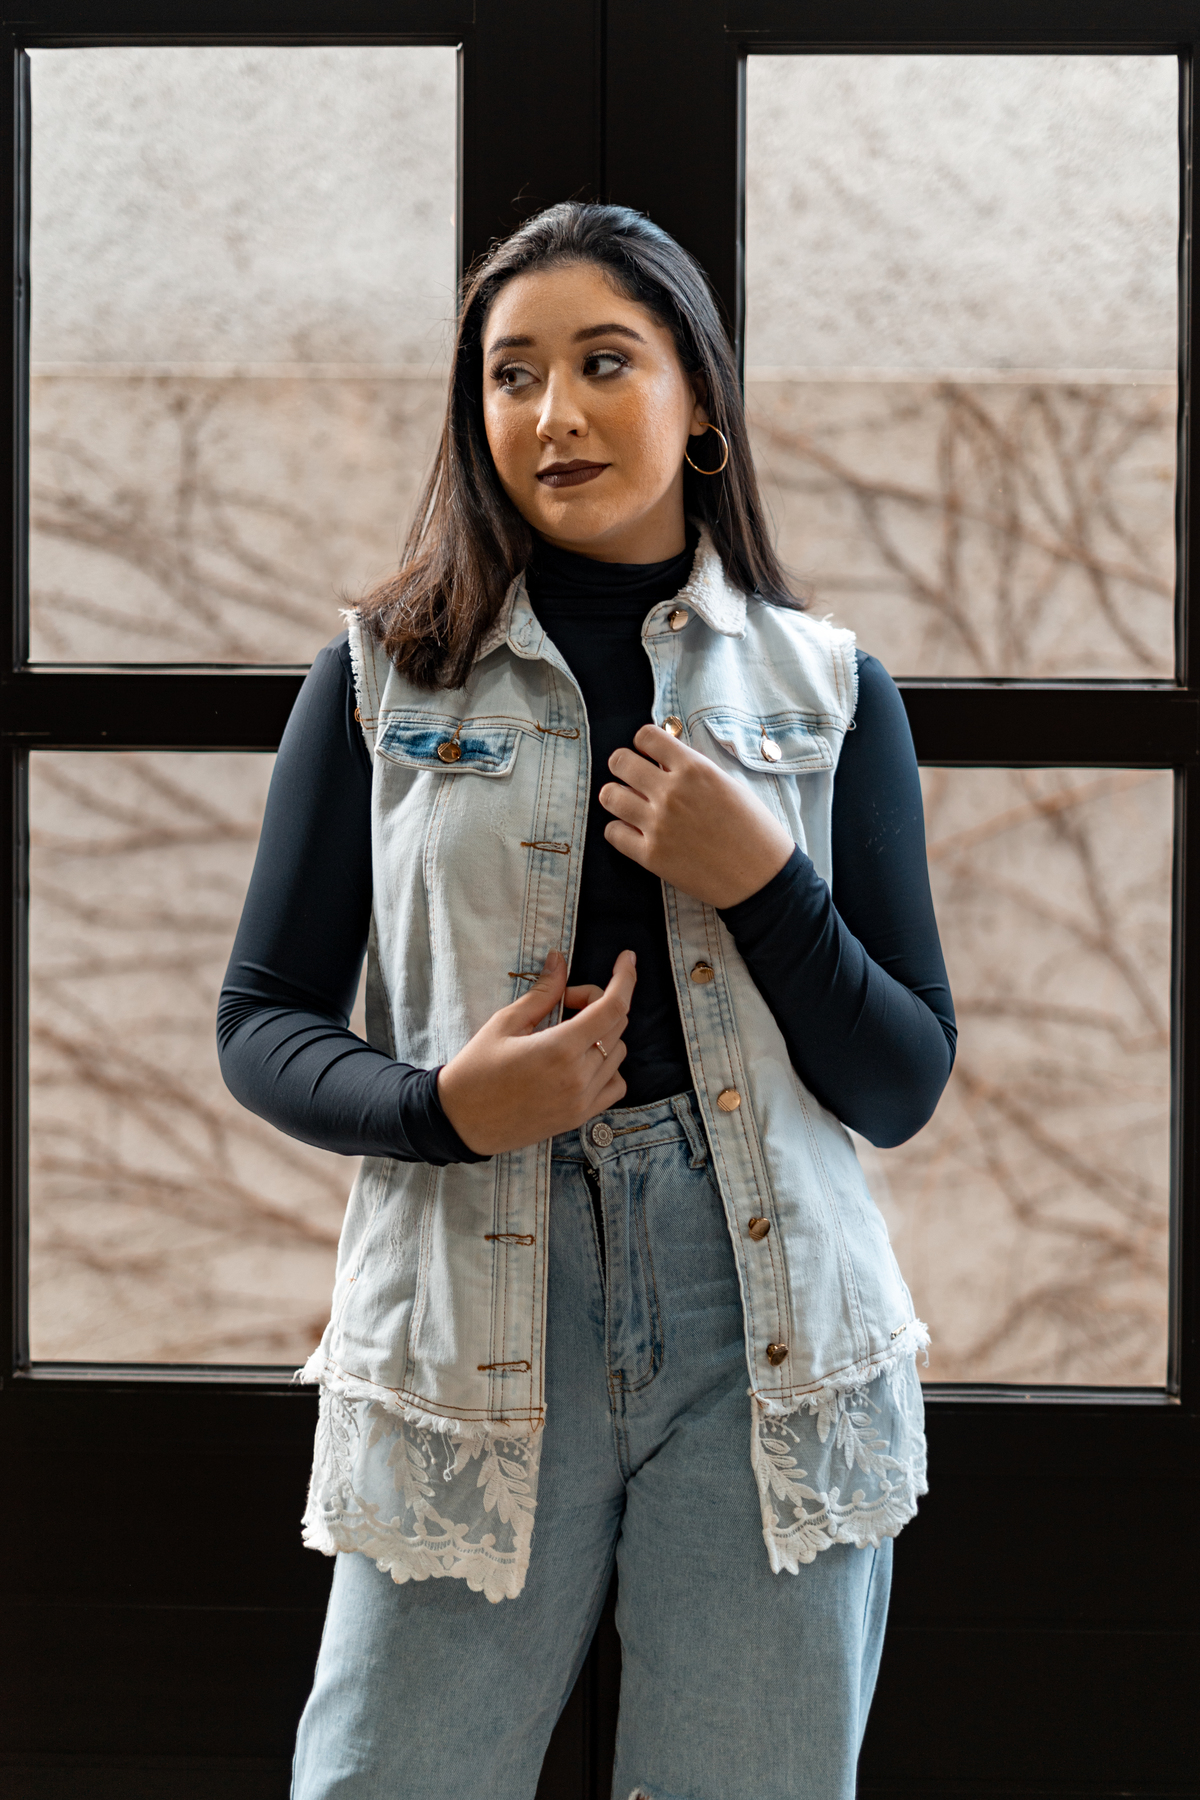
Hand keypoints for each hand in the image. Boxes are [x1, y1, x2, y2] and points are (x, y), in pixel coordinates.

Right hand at [436, 949, 635, 1154]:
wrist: (461, 1122)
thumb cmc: (477, 1069)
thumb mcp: (505, 1023)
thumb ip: (542, 992)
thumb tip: (559, 960)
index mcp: (560, 1048)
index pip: (612, 1007)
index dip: (625, 978)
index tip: (626, 959)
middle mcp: (579, 1076)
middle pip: (616, 1025)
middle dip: (596, 1003)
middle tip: (563, 1002)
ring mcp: (582, 1100)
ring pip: (618, 1052)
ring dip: (601, 1033)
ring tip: (564, 1032)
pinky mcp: (580, 1117)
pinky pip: (616, 1084)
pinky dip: (608, 1066)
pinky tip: (581, 1060)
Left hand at [599, 724, 794, 908]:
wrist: (762, 877)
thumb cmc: (753, 829)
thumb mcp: (728, 784)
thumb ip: (692, 769)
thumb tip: (661, 759)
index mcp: (694, 769)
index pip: (646, 736)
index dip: (643, 744)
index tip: (648, 755)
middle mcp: (671, 792)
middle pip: (619, 761)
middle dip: (624, 766)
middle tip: (634, 778)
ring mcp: (657, 824)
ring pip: (609, 796)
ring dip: (617, 796)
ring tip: (631, 805)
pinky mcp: (650, 855)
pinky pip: (613, 832)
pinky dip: (620, 830)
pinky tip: (635, 832)